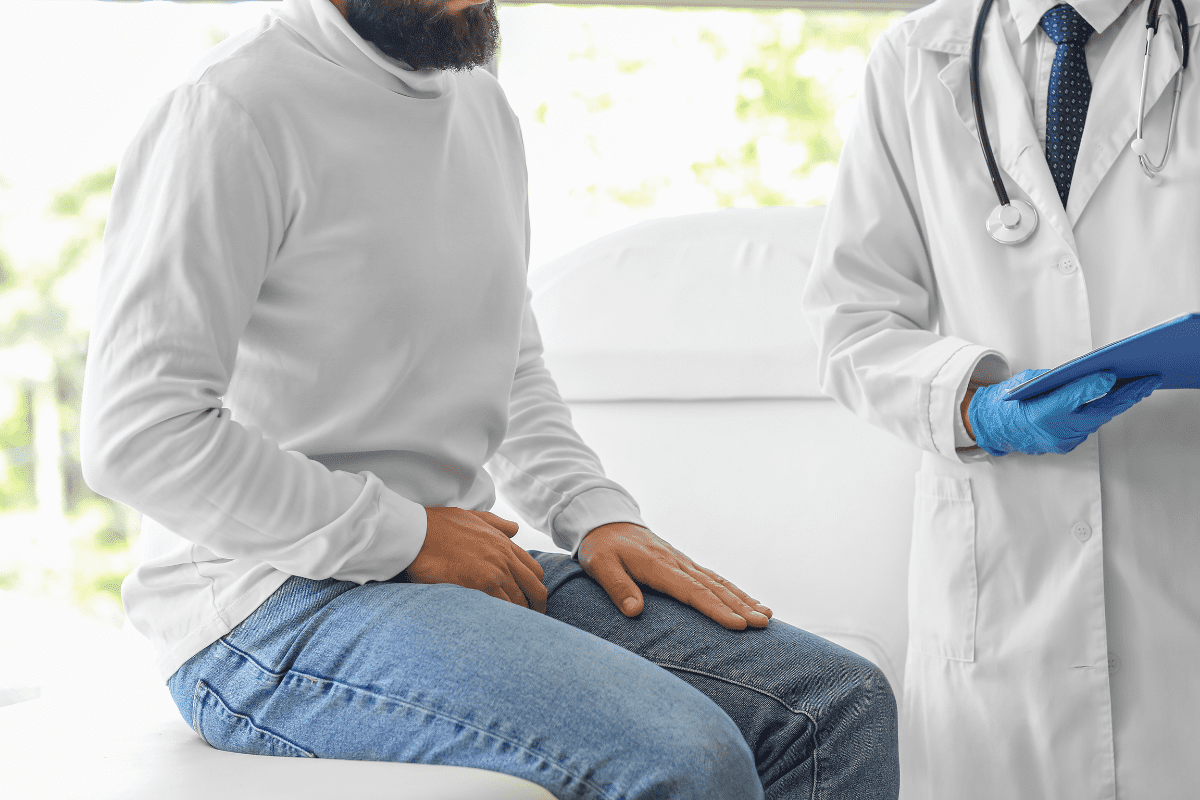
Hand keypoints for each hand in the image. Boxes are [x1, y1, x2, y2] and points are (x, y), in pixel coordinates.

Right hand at [405, 507, 547, 612]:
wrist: (416, 532)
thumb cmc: (439, 525)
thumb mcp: (474, 517)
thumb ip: (497, 524)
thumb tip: (514, 528)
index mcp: (505, 544)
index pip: (534, 572)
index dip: (534, 590)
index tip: (530, 601)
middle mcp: (505, 558)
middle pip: (535, 590)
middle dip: (536, 608)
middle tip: (530, 622)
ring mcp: (495, 571)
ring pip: (519, 602)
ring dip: (517, 616)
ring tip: (511, 630)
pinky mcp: (480, 584)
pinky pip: (501, 607)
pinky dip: (501, 618)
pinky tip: (496, 626)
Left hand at [577, 522, 771, 630]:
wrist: (605, 521)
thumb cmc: (601, 547)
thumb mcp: (601, 566)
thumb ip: (618, 587)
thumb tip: (635, 611)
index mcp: (659, 566)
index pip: (693, 592)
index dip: (716, 610)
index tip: (738, 625)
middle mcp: (677, 563)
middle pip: (714, 588)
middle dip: (741, 607)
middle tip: (764, 624)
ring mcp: (683, 562)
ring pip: (718, 582)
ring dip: (743, 599)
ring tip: (766, 616)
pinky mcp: (683, 563)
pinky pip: (713, 578)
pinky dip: (732, 590)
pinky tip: (747, 601)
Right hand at [968, 369, 1161, 455]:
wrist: (995, 427)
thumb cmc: (1010, 402)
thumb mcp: (1029, 382)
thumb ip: (1059, 380)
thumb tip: (1091, 375)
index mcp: (1040, 412)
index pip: (1072, 398)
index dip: (1094, 386)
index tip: (1113, 374)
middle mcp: (1054, 430)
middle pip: (1097, 412)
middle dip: (1126, 396)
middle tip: (1147, 381)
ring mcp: (1063, 440)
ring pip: (1097, 419)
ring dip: (1117, 403)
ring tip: (1138, 387)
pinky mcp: (1068, 445)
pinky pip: (1090, 425)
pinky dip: (1101, 412)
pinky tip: (1115, 400)